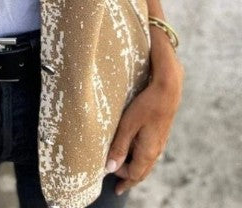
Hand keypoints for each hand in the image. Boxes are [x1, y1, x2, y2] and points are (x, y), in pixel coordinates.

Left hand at [105, 48, 182, 194]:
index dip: (123, 180)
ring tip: (122, 170)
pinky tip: (132, 152)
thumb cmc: (145, 106)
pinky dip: (138, 158)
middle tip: (118, 186)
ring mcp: (159, 142)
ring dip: (134, 168)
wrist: (167, 90)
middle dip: (129, 178)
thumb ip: (119, 146)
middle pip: (141, 171)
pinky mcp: (159, 134)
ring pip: (145, 162)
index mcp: (148, 152)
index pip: (134, 174)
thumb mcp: (127, 125)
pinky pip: (148, 152)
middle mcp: (156, 151)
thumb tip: (110, 168)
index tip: (112, 186)